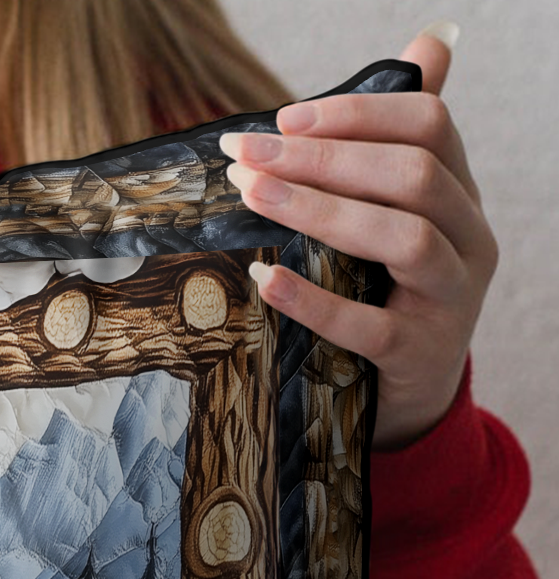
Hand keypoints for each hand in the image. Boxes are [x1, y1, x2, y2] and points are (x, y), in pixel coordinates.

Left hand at [220, 24, 497, 449]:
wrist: (410, 398)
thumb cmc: (390, 298)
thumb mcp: (395, 222)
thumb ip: (394, 146)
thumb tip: (425, 44)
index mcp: (460, 197)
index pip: (429, 126)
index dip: (356, 115)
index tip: (282, 120)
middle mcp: (468, 239)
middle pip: (412, 174)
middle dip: (324, 157)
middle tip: (247, 156)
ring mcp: (449, 298)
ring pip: (403, 238)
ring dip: (321, 211)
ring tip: (253, 196)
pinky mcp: (417, 353)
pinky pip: (367, 324)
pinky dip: (313, 300)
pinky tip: (263, 279)